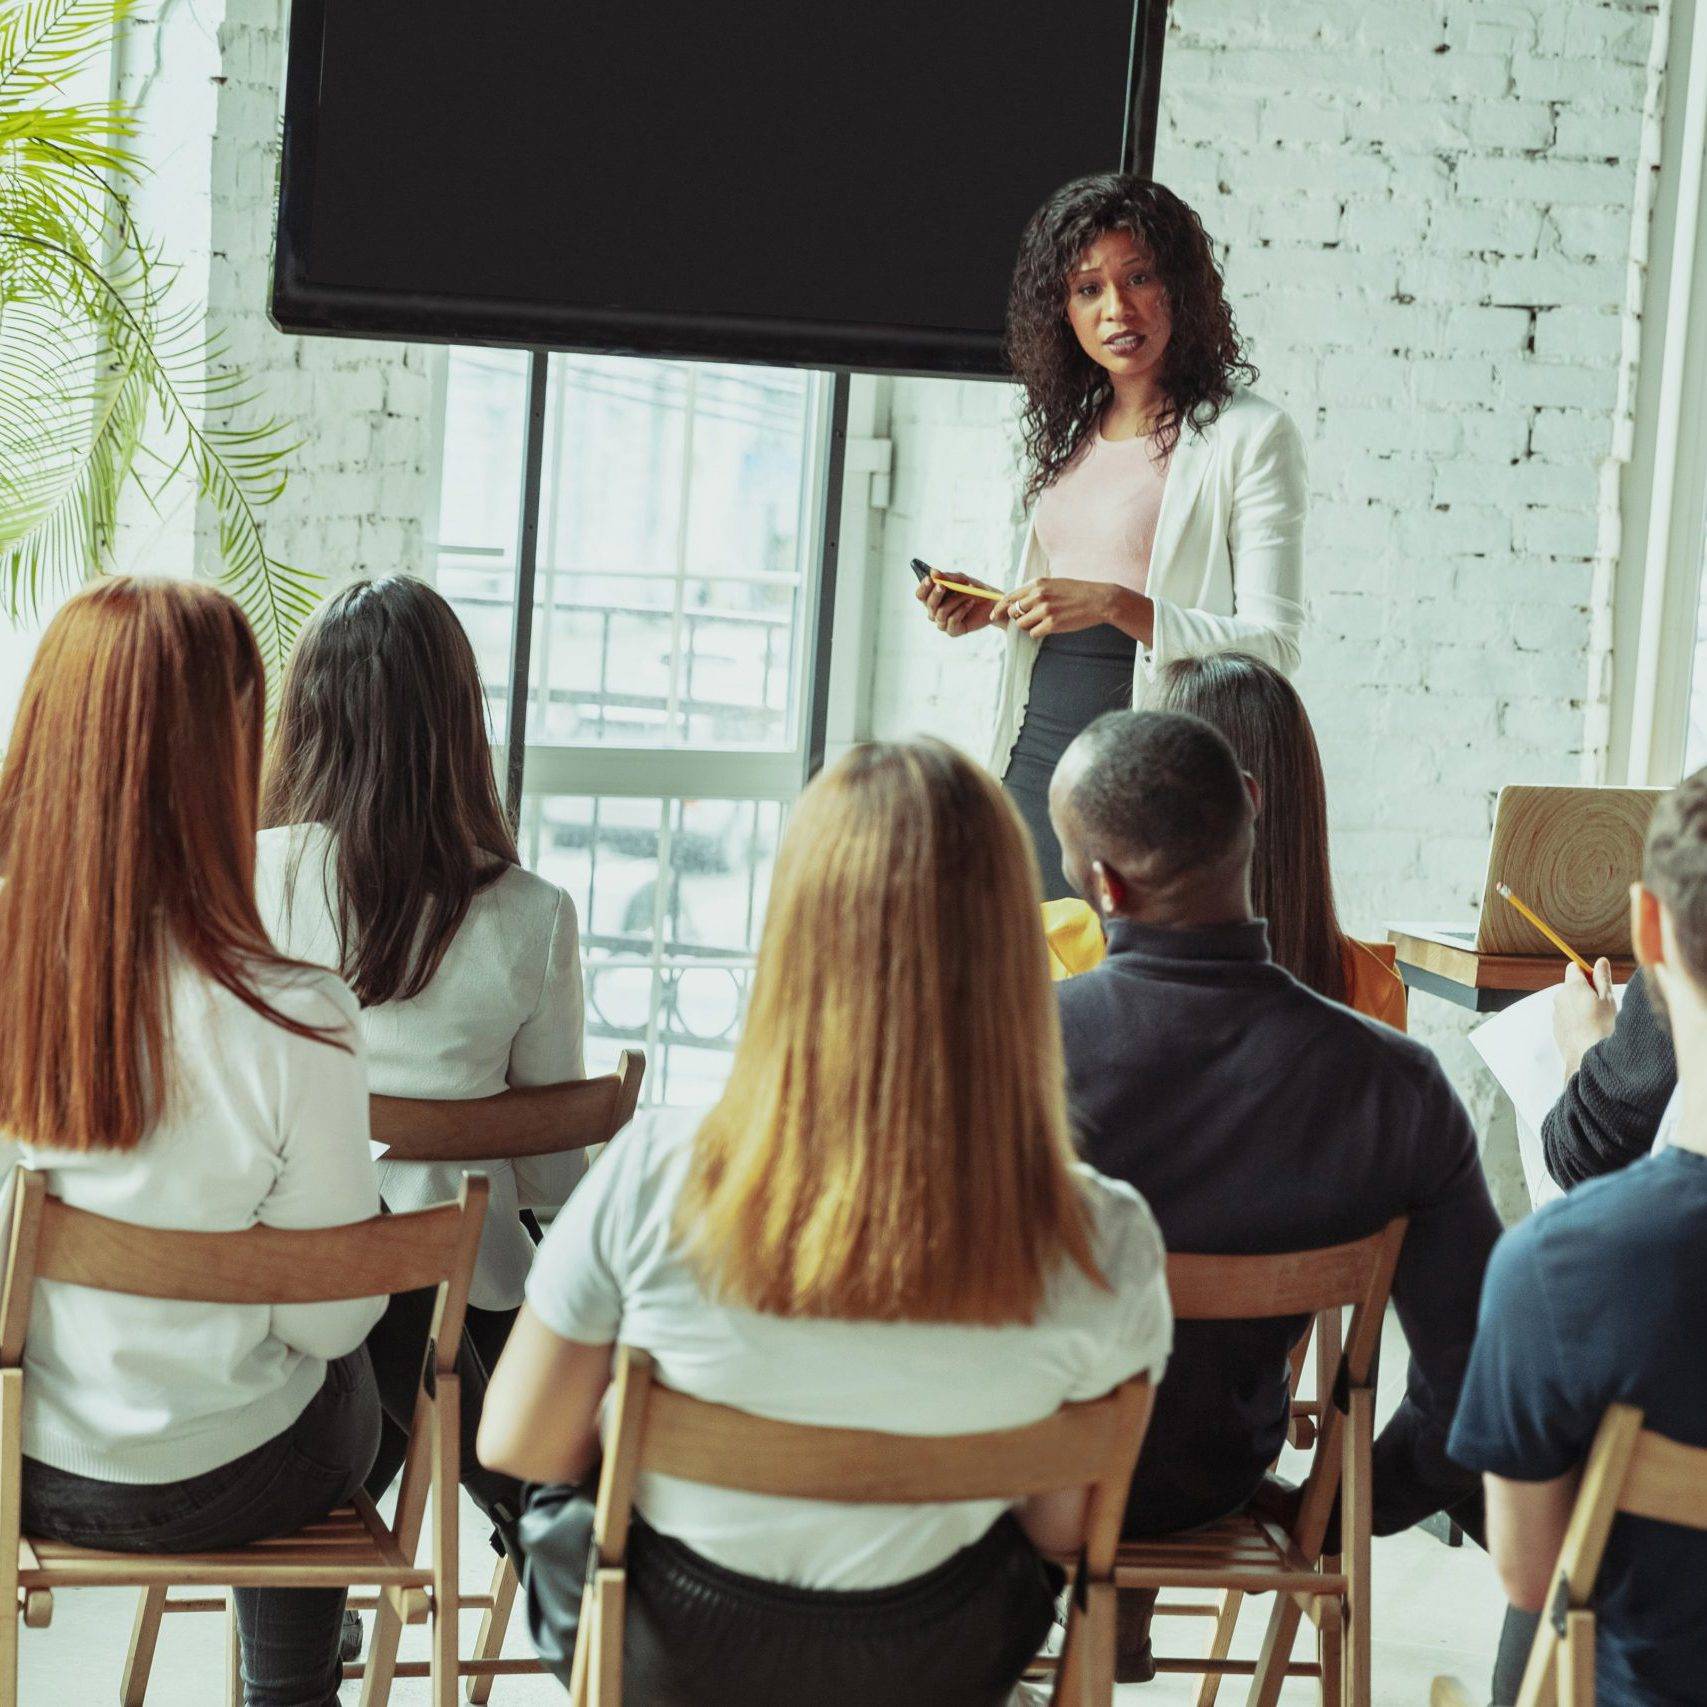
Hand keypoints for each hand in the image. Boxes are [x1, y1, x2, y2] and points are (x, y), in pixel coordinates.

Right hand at [915, 569, 999, 637]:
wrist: (992, 603)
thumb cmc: (973, 589)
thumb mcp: (961, 580)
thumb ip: (947, 577)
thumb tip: (932, 572)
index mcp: (934, 597)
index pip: (921, 595)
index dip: (923, 588)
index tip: (929, 579)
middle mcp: (935, 611)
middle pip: (928, 604)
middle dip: (936, 594)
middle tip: (943, 586)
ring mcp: (943, 622)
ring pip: (940, 613)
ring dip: (955, 601)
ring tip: (968, 595)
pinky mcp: (953, 631)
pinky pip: (951, 621)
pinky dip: (961, 610)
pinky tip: (970, 603)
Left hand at [994, 577, 1142, 640]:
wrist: (1098, 600)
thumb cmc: (1076, 592)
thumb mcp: (1053, 584)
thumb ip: (1035, 591)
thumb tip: (1016, 604)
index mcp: (1037, 584)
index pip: (1009, 596)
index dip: (999, 607)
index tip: (994, 615)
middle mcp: (1038, 595)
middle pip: (1013, 612)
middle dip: (1018, 618)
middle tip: (1032, 618)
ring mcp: (1045, 610)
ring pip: (1022, 624)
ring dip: (1029, 626)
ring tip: (1045, 621)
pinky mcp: (1052, 624)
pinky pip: (1033, 633)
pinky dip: (1039, 633)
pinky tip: (1052, 626)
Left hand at [1553, 957, 1615, 1078]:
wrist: (1588, 1059)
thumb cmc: (1603, 1027)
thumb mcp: (1607, 999)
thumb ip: (1602, 978)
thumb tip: (1601, 961)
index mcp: (1572, 987)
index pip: (1574, 968)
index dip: (1588, 972)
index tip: (1600, 983)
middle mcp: (1559, 997)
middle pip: (1572, 985)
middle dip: (1586, 990)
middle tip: (1603, 1005)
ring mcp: (1556, 1013)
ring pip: (1569, 1002)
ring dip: (1581, 1006)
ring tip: (1598, 1021)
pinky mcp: (1556, 1027)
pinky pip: (1567, 1017)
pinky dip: (1577, 1019)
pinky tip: (1589, 1030)